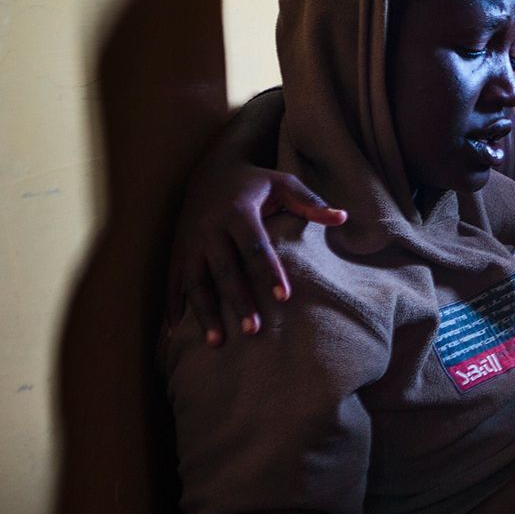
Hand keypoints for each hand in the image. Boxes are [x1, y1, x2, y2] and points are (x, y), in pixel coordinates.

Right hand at [165, 166, 346, 345]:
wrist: (210, 171)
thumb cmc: (255, 182)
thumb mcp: (284, 183)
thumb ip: (311, 202)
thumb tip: (342, 217)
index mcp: (238, 211)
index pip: (255, 246)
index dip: (269, 272)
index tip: (284, 297)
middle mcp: (209, 228)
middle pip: (224, 269)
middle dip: (238, 300)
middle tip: (253, 331)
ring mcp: (189, 241)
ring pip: (194, 281)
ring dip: (205, 312)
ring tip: (217, 342)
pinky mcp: (176, 250)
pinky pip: (172, 281)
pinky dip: (172, 306)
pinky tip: (175, 332)